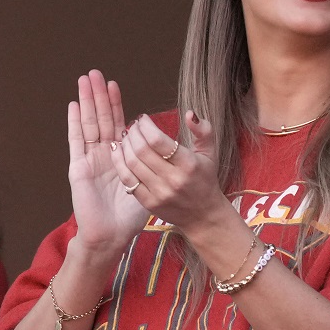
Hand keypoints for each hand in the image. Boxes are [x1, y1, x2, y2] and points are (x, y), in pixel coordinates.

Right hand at [67, 70, 149, 258]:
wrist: (111, 235)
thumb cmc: (131, 214)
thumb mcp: (153, 184)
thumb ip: (161, 165)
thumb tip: (176, 150)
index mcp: (120, 157)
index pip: (117, 124)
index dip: (115, 105)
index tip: (116, 85)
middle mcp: (103, 155)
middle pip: (100, 119)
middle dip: (99, 96)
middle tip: (96, 73)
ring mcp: (89, 160)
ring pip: (88, 124)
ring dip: (86, 102)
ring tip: (84, 80)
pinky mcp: (79, 168)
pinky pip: (76, 141)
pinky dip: (74, 123)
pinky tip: (73, 106)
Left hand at [111, 109, 222, 231]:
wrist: (203, 215)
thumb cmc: (205, 179)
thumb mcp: (210, 153)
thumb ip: (203, 130)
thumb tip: (189, 113)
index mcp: (189, 164)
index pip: (157, 140)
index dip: (145, 126)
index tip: (143, 119)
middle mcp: (173, 179)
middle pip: (141, 150)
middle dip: (133, 133)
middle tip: (133, 126)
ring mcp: (159, 193)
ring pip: (132, 163)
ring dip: (125, 146)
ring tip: (127, 137)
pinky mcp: (149, 203)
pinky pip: (127, 180)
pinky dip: (119, 163)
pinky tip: (119, 152)